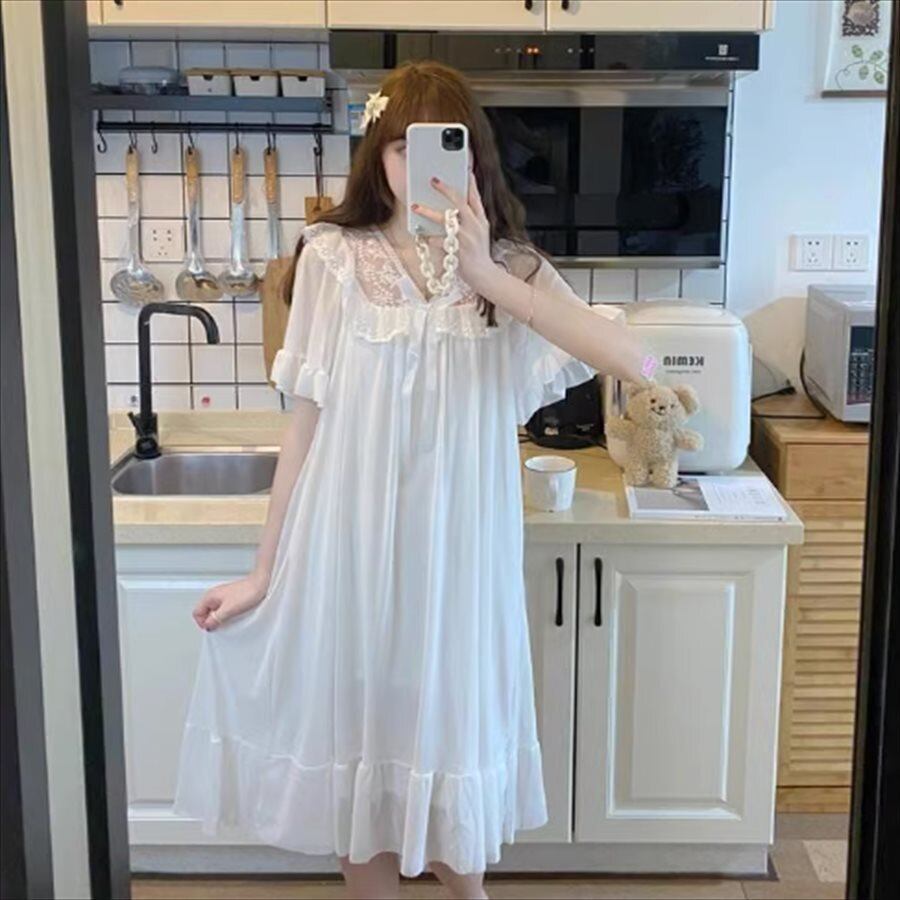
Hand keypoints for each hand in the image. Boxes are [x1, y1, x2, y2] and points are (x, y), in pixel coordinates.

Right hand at [192, 571, 267, 631]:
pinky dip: (226, 615)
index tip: (212, 628)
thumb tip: (208, 625)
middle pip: (204, 612)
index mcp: (210, 596)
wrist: (261, 584)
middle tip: (220, 626)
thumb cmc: (247, 592)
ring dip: (219, 618)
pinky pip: (223, 609)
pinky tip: (234, 616)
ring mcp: (223, 596)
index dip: (202, 623)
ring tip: (228, 621)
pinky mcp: (231, 598)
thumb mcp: (228, 609)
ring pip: (214, 611)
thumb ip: (215, 619)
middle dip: (211, 621)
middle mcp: (214, 595)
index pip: (196, 613)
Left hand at [411, 172, 495, 291]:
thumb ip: (472, 217)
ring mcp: (464, 237)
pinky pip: (437, 240)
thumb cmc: (479, 253)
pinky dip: (428, 237)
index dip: (469, 181)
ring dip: (427, 212)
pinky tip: (423, 235)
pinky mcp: (456, 249)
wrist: (484, 275)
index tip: (464, 168)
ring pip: (444, 219)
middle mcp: (473, 225)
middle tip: (433, 180)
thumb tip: (458, 205)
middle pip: (459, 201)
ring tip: (415, 206)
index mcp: (481, 220)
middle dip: (445, 189)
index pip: (475, 196)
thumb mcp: (482, 232)